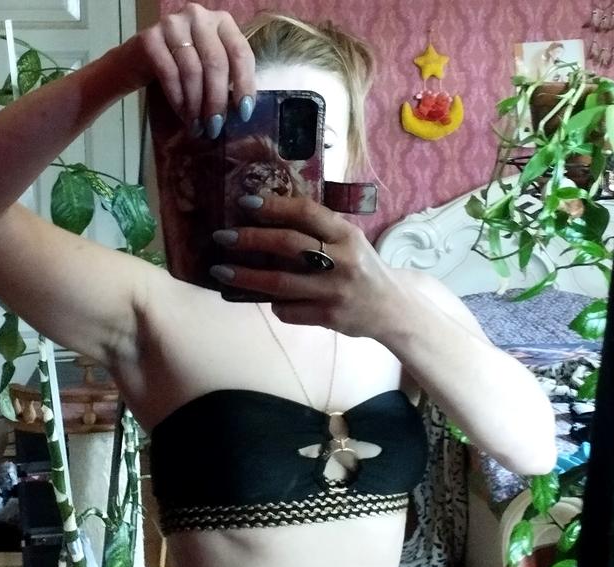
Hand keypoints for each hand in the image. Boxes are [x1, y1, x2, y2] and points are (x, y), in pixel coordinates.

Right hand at [126, 4, 256, 131]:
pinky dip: (178, 100)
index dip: (244, 85)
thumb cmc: (186, 67)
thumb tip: (241, 113)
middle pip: (216, 63)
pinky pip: (169, 74)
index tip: (243, 115)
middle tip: (215, 128)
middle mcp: (198, 16)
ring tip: (198, 126)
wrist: (142, 60)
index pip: (240, 52)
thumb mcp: (212, 68)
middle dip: (217, 101)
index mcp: (222, 22)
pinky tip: (183, 115)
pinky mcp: (150, 37)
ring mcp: (173, 23)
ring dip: (196, 105)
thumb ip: (229, 80)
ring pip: (192, 70)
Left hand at [209, 194, 405, 341]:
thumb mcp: (350, 242)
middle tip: (222, 237)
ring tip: (221, 272)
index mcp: (347, 234)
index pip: (306, 212)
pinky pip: (290, 311)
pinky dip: (275, 305)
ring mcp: (334, 291)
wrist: (392, 309)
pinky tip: (268, 300)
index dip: (273, 206)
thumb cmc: (363, 269)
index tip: (244, 203)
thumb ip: (320, 231)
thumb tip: (269, 219)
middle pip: (288, 245)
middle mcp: (342, 261)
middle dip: (250, 239)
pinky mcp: (329, 317)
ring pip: (281, 282)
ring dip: (246, 277)